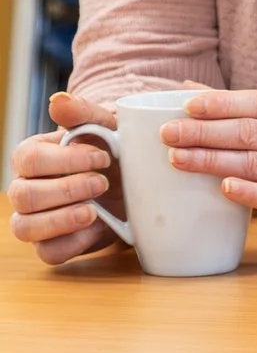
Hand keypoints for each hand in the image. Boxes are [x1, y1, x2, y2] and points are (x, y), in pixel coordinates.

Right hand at [7, 92, 125, 264]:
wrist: (137, 181)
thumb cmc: (114, 150)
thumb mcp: (107, 127)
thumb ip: (84, 114)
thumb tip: (59, 100)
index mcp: (32, 156)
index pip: (28, 158)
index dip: (64, 160)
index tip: (102, 158)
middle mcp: (25, 188)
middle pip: (23, 195)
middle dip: (65, 189)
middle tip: (102, 183)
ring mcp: (36, 219)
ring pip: (25, 227)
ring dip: (60, 219)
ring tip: (93, 211)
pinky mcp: (54, 244)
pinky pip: (48, 253)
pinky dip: (71, 243)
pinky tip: (96, 229)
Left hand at [164, 89, 256, 244]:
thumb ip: (241, 110)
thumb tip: (187, 88)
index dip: (222, 103)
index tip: (187, 105)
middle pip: (248, 132)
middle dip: (205, 132)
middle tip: (168, 133)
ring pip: (254, 163)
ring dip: (213, 160)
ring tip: (177, 159)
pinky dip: (248, 192)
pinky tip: (224, 188)